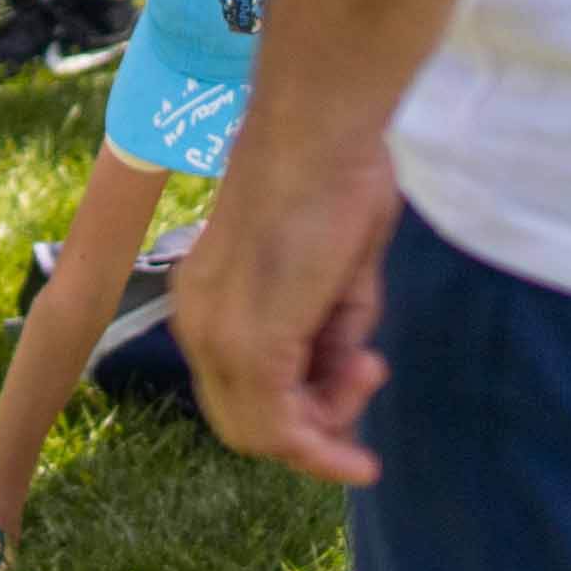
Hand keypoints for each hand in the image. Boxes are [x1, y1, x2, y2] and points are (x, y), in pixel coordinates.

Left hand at [172, 110, 401, 486]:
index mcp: (209, 301)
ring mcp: (216, 337)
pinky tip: (367, 405)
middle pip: (245, 421)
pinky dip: (322, 442)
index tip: (355, 388)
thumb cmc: (336, 178)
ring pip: (261, 432)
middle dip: (314, 425)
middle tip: (369, 379)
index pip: (239, 389)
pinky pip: (277, 426)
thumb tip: (344, 376)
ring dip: (327, 424)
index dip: (297, 411)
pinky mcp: (248, 343)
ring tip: (372, 365)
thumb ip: (330, 333)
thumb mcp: (338, 275)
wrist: (322, 129)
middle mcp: (198, 324)